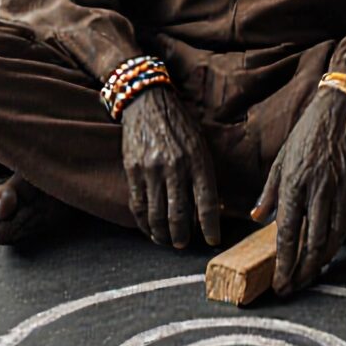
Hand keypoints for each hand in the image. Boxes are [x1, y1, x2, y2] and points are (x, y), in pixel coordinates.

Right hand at [120, 83, 223, 247]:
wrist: (148, 101)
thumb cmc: (180, 127)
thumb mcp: (201, 146)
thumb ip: (205, 176)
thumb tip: (212, 210)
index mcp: (198, 160)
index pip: (206, 203)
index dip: (210, 228)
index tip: (212, 241)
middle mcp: (175, 167)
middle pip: (179, 215)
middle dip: (182, 236)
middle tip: (183, 243)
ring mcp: (151, 169)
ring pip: (156, 215)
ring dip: (162, 235)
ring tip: (167, 240)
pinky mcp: (132, 169)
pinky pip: (138, 205)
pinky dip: (143, 223)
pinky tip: (149, 229)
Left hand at [252, 87, 345, 293]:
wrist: (341, 112)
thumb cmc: (306, 135)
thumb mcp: (280, 160)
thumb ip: (269, 193)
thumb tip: (256, 218)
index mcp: (294, 183)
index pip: (288, 234)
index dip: (284, 264)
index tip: (279, 283)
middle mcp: (318, 191)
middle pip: (313, 243)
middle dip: (303, 272)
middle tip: (294, 288)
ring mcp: (340, 192)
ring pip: (334, 239)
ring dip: (321, 263)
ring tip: (309, 277)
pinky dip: (336, 244)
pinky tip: (327, 254)